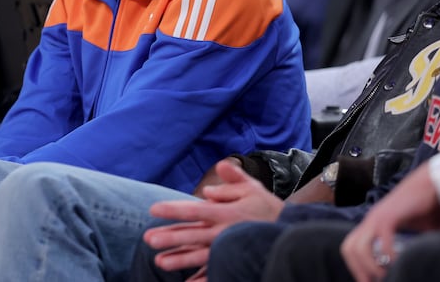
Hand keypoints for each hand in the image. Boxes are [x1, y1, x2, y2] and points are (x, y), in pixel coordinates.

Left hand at [143, 159, 283, 271]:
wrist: (290, 231)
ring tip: (159, 263)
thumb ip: (233, 178)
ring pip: (199, 256)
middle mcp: (223, 232)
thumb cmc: (266, 207)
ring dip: (180, 259)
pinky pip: (215, 271)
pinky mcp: (234, 260)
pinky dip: (202, 279)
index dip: (174, 209)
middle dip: (170, 237)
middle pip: (192, 235)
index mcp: (224, 212)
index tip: (153, 209)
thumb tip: (218, 168)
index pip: (194, 210)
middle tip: (148, 239)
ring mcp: (228, 249)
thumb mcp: (252, 187)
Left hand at [341, 163, 439, 281]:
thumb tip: (418, 263)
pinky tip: (397, 263)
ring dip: (369, 266)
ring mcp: (378, 217)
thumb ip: (411, 246)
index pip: (351, 247)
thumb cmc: (427, 208)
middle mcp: (370, 220)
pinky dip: (388, 255)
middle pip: (349, 248)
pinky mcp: (389, 215)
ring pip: (359, 246)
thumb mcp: (416, 232)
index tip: (367, 280)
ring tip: (383, 276)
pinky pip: (382, 239)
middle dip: (358, 269)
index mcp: (372, 224)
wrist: (433, 184)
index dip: (356, 266)